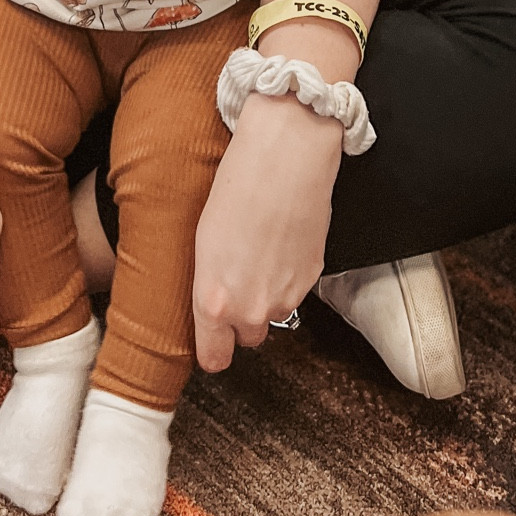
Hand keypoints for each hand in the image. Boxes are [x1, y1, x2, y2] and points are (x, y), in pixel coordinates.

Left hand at [193, 90, 341, 369]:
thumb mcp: (203, 241)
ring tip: (259, 251)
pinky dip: (288, 276)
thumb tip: (216, 303)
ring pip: (272, 314)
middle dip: (241, 317)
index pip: (214, 358)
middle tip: (236, 278)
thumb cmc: (238, 187)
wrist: (286, 157)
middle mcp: (252, 308)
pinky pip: (294, 292)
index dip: (213, 348)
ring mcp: (286, 297)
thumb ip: (210, 286)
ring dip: (266, 295)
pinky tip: (280, 243)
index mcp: (215, 300)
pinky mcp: (312, 279)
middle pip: (246, 337)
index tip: (212, 337)